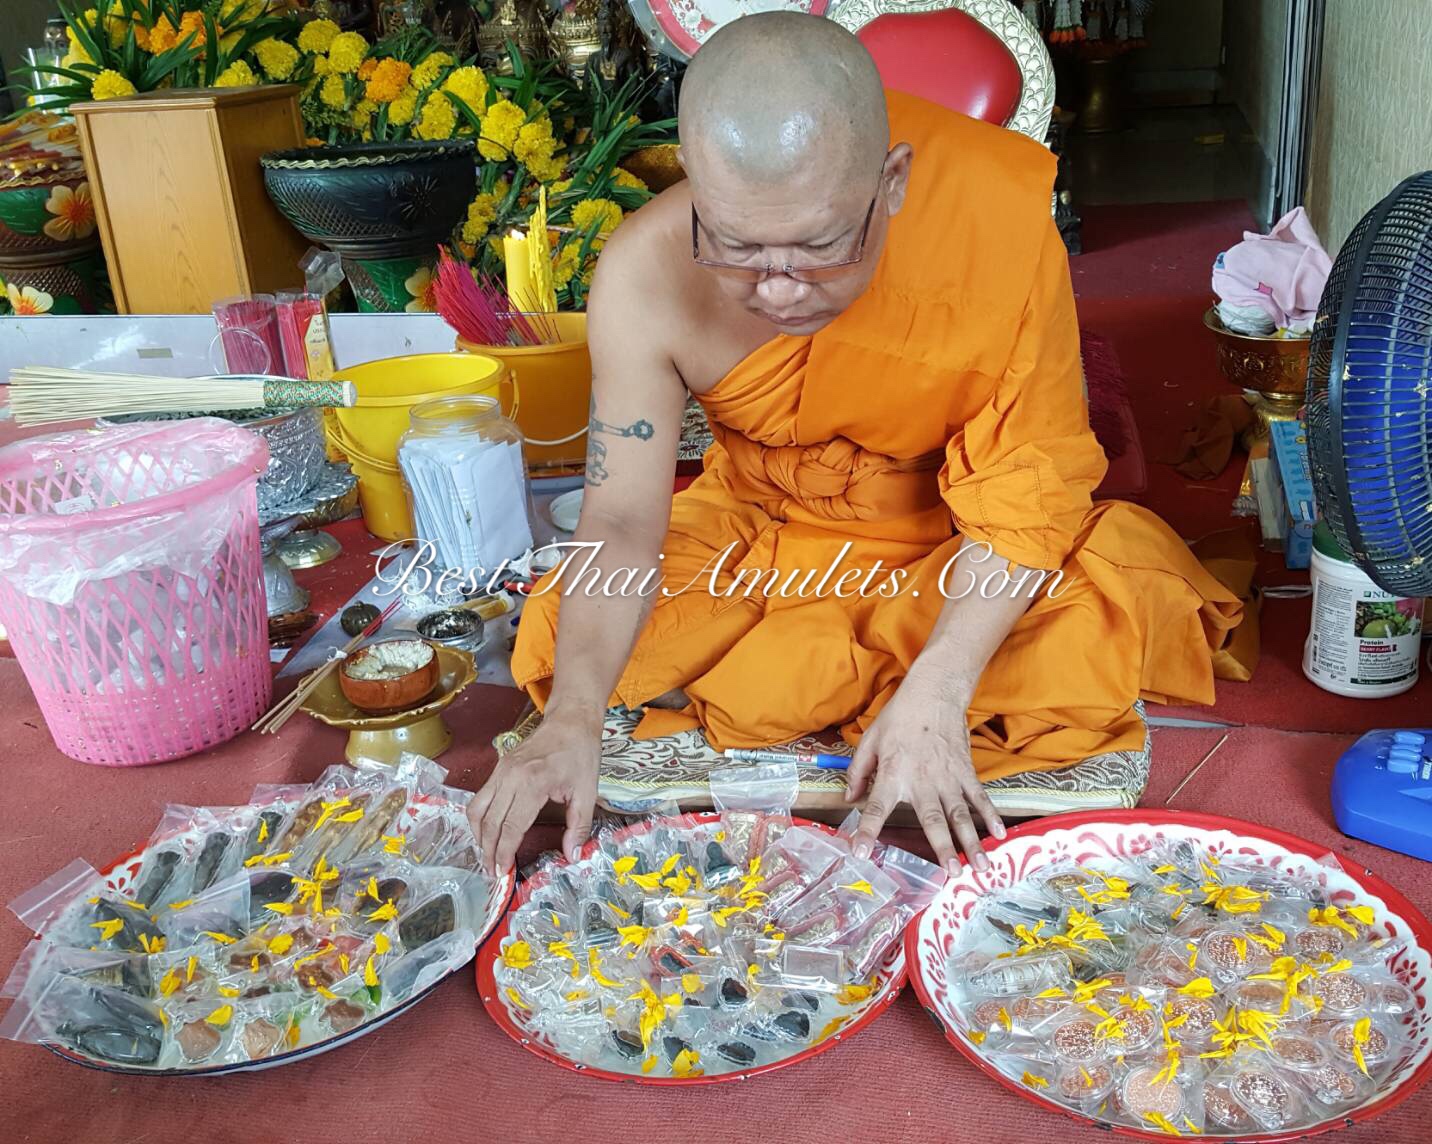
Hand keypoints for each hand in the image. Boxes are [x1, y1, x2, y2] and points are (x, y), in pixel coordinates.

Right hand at [467, 708, 600, 874]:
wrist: (571, 720)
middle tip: (491, 872)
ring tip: (487, 855)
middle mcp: (510, 776)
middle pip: (490, 822)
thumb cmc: (581, 753)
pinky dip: (480, 818)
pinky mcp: (499, 767)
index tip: (502, 873)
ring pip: (477, 809)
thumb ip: (579, 826)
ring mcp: (501, 770)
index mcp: (533, 783)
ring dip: (479, 835)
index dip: (504, 853)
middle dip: (488, 851)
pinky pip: (480, 797)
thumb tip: (573, 855)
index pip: (510, 827)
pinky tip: (488, 831)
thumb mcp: (587, 791)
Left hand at [845, 670, 1004, 874]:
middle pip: (933, 820)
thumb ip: (859, 772)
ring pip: (961, 814)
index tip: (861, 854)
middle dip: (943, 848)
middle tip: (952, 873)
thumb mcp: (870, 739)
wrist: (934, 692)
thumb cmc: (899, 716)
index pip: (877, 809)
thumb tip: (850, 799)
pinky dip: (990, 815)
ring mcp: (948, 777)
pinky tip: (999, 834)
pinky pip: (979, 796)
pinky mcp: (965, 771)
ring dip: (972, 841)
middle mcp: (922, 781)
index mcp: (893, 773)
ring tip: (981, 866)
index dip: (867, 832)